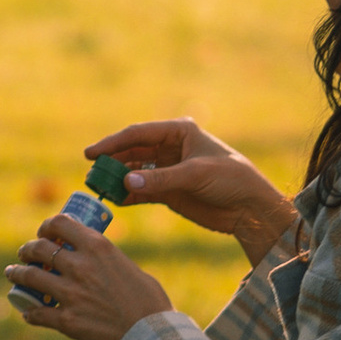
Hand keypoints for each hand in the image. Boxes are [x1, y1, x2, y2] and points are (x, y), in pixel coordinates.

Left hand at [5, 209, 175, 339]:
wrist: (151, 333)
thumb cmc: (148, 300)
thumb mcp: (126, 265)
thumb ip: (105, 260)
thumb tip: (94, 261)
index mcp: (97, 246)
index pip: (59, 223)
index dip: (46, 226)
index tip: (44, 233)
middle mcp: (79, 266)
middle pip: (39, 248)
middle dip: (27, 249)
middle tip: (26, 254)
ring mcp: (70, 294)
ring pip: (30, 277)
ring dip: (17, 273)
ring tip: (13, 272)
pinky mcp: (67, 320)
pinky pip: (38, 314)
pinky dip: (30, 312)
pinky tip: (28, 312)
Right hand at [86, 116, 300, 265]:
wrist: (250, 208)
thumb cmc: (230, 179)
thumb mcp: (195, 174)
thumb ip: (159, 179)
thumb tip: (125, 181)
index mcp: (179, 131)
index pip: (138, 134)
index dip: (112, 143)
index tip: (90, 153)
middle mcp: (170, 148)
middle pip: (132, 152)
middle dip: (111, 162)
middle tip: (90, 174)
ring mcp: (168, 170)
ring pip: (134, 172)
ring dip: (117, 179)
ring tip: (97, 188)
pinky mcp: (169, 192)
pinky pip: (142, 190)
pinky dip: (128, 194)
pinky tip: (114, 200)